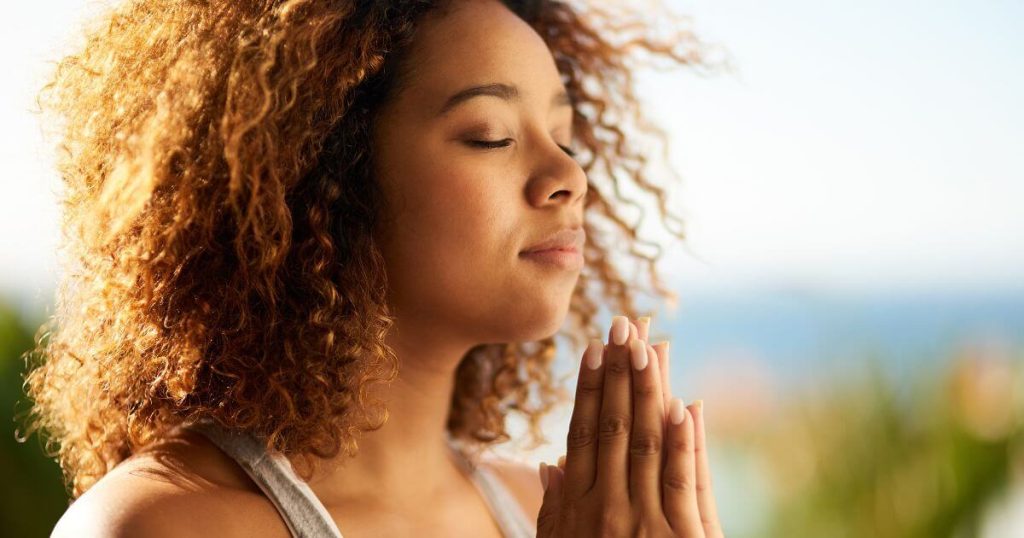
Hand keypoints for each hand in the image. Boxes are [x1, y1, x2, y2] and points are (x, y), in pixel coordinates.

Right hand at [536, 315, 723, 536]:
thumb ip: (554, 509)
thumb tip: (550, 464)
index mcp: (576, 507)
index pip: (581, 433)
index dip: (588, 388)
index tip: (593, 347)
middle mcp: (604, 508)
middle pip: (611, 427)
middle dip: (619, 372)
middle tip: (624, 323)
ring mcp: (641, 523)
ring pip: (644, 443)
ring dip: (648, 391)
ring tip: (650, 344)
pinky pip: (681, 484)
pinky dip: (684, 443)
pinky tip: (684, 405)